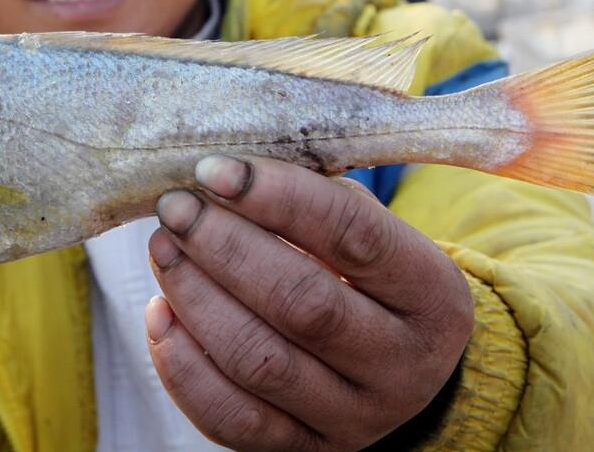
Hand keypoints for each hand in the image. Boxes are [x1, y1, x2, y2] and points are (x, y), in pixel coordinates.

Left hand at [145, 156, 473, 450]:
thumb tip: (224, 173)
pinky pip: (232, 418)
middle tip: (175, 208)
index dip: (278, 197)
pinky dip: (183, 365)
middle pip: (303, 304)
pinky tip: (161, 313)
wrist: (396, 367)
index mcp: (432, 295)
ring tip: (164, 248)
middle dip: (225, 247)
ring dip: (196, 298)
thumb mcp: (372, 232)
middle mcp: (402, 365)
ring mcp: (355, 418)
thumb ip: (315, 201)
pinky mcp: (305, 451)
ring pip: (260, 362)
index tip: (215, 170)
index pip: (355, 236)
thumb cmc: (366, 277)